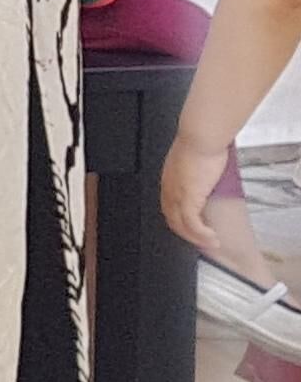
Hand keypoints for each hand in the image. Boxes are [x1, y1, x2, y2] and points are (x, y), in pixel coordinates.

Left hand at [166, 115, 245, 261]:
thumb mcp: (196, 160)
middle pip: (172, 219)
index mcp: (169, 180)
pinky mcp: (188, 198)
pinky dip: (201, 235)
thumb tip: (210, 174)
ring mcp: (176, 195)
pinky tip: (212, 239)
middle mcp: (168, 189)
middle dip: (187, 234)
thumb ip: (198, 171)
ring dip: (196, 238)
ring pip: (181, 225)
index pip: (169, 207)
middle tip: (202, 242)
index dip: (179, 221)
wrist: (200, 137)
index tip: (192, 229)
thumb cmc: (201, 143)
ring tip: (212, 244)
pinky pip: (192, 224)